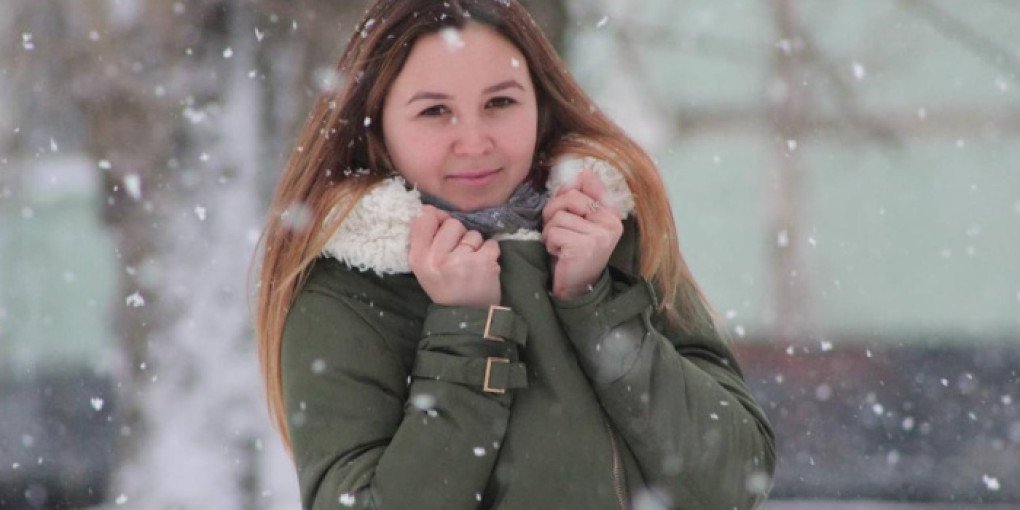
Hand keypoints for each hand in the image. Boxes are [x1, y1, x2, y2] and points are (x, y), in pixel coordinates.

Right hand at [408, 205, 501, 307]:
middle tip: (458, 255)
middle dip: (458, 235)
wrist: (466, 316)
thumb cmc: (444, 287)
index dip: (436, 217)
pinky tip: (482, 268)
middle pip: (452, 223)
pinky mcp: (484, 263)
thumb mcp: (423, 267)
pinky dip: (490, 254)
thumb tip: (431, 209)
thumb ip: (423, 239)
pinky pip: (490, 244)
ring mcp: (462, 260)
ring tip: (470, 264)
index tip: (442, 228)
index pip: (424, 218)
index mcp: (418, 258)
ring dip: (475, 246)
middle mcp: (437, 258)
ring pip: (473, 233)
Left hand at [542, 170, 623, 299]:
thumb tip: (581, 173)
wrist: (576, 288)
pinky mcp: (584, 246)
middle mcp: (610, 223)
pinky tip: (560, 254)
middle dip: (553, 212)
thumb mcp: (578, 222)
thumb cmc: (572, 252)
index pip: (587, 181)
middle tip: (556, 231)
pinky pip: (554, 232)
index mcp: (612, 214)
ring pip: (558, 216)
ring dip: (550, 232)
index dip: (566, 192)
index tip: (565, 210)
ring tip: (560, 245)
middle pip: (570, 196)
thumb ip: (578, 197)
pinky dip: (550, 243)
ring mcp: (599, 235)